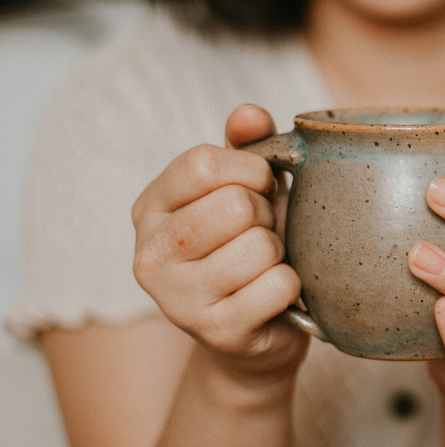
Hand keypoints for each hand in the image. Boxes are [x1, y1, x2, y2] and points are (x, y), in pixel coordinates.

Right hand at [132, 105, 308, 379]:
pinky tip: (274, 294)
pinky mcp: (215, 332)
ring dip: (279, 253)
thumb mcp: (243, 189)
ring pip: (260, 247)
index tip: (260, 186)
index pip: (202, 164)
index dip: (250, 170)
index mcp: (151, 207)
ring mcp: (177, 299)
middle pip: (235, 205)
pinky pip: (278, 286)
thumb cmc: (247, 245)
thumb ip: (246, 146)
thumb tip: (250, 114)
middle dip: (266, 215)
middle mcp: (150, 253)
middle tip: (261, 233)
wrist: (252, 330)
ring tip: (265, 264)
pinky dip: (291, 286)